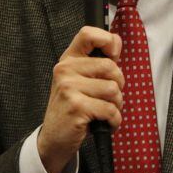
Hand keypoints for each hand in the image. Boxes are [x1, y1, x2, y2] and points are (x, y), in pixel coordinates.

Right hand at [37, 26, 122, 172]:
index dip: (108, 41)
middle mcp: (65, 70)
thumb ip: (97, 62)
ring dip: (116, 105)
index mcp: (68, 60)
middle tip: (109, 97)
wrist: (55, 139)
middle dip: (118, 85)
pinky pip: (110, 109)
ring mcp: (68, 88)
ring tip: (105, 112)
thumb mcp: (80, 81)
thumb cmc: (73, 109)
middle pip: (110, 66)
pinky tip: (104, 123)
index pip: (88, 34)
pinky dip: (114, 120)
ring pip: (113, 89)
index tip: (114, 56)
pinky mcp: (76, 106)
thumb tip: (117, 42)